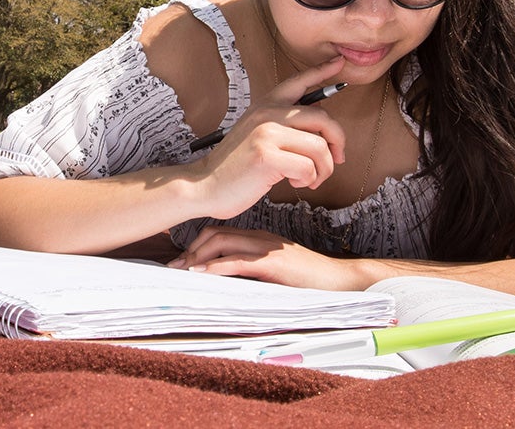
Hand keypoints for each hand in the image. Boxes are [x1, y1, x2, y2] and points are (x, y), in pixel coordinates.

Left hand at [167, 226, 372, 290]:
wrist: (341, 281)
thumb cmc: (311, 279)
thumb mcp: (277, 271)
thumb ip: (255, 269)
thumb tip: (227, 279)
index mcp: (260, 238)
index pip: (220, 232)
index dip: (196, 244)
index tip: (181, 261)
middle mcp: (260, 239)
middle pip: (215, 234)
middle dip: (190, 249)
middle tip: (173, 267)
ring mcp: (267, 249)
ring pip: (222, 243)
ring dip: (197, 257)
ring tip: (180, 270)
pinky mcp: (273, 264)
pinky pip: (237, 262)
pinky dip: (216, 267)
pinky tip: (202, 274)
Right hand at [191, 56, 349, 218]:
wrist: (204, 185)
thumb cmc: (235, 165)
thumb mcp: (257, 133)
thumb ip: (284, 123)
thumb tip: (319, 118)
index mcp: (265, 105)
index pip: (299, 82)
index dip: (322, 72)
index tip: (339, 63)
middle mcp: (267, 113)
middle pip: (323, 119)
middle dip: (338, 142)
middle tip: (337, 159)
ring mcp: (266, 133)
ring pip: (320, 148)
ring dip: (323, 170)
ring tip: (311, 179)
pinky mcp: (267, 156)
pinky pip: (308, 167)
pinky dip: (308, 180)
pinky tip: (294, 183)